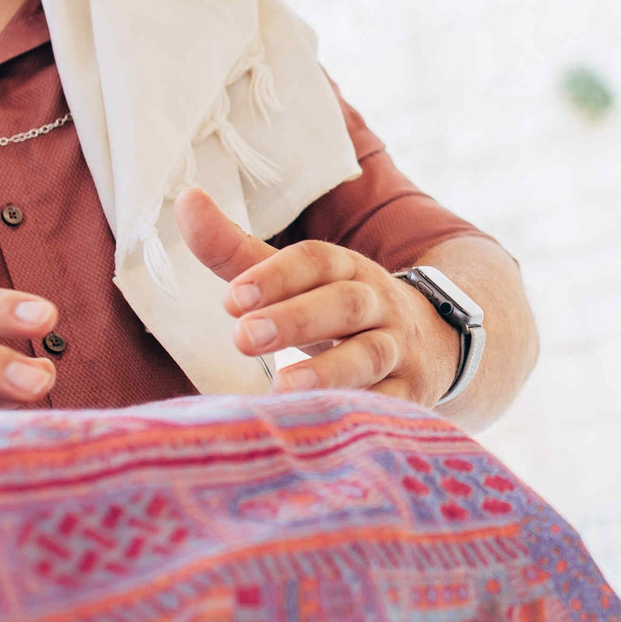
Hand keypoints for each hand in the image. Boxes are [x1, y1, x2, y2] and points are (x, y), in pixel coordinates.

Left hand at [176, 188, 458, 401]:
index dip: (276, 276)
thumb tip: (186, 197)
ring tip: (283, 387)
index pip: (317, 261)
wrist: (434, 343)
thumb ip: (237, 251)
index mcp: (346, 269)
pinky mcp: (412, 394)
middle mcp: (377, 304)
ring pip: (371, 355)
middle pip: (345, 303)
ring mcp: (399, 349)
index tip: (232, 299)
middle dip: (297, 318)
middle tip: (244, 337)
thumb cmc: (338, 310)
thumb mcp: (297, 280)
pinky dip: (363, 411)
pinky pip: (393, 403)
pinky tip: (325, 424)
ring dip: (329, 371)